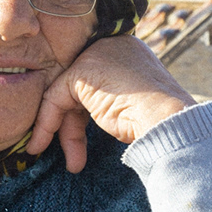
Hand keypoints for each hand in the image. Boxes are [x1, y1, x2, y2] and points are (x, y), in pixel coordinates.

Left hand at [25, 35, 194, 171]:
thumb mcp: (136, 103)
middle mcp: (112, 47)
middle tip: (74, 155)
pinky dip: (47, 124)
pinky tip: (41, 145)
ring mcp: (96, 56)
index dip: (85, 111)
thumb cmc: (160, 121)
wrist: (169, 120)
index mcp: (128, 51)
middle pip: (80, 88)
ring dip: (64, 132)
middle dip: (73, 125)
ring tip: (70, 164)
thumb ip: (113, 99)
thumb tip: (87, 115)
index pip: (96, 79)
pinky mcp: (82, 71)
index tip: (79, 138)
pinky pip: (55, 98)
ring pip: (66, 95)